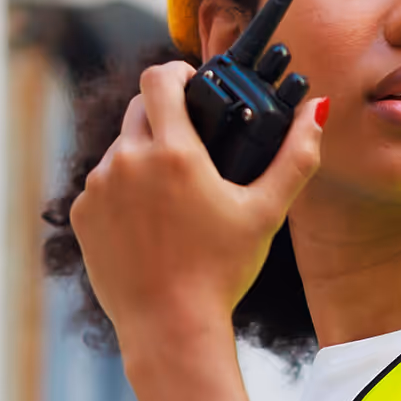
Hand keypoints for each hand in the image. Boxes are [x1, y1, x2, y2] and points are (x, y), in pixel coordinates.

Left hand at [70, 62, 327, 355]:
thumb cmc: (222, 271)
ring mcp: (98, 188)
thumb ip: (296, 156)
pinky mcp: (81, 214)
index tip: (191, 85)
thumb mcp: (266, 212)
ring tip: (171, 192)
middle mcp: (126, 161)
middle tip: (190, 145)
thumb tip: (318, 109)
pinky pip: (101, 185)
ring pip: (120, 149)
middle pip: (139, 109)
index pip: (159, 78)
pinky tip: (146, 220)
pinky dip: (121, 192)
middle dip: (164, 117)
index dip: (176, 73)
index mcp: (172, 152)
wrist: (169, 328)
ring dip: (142, 157)